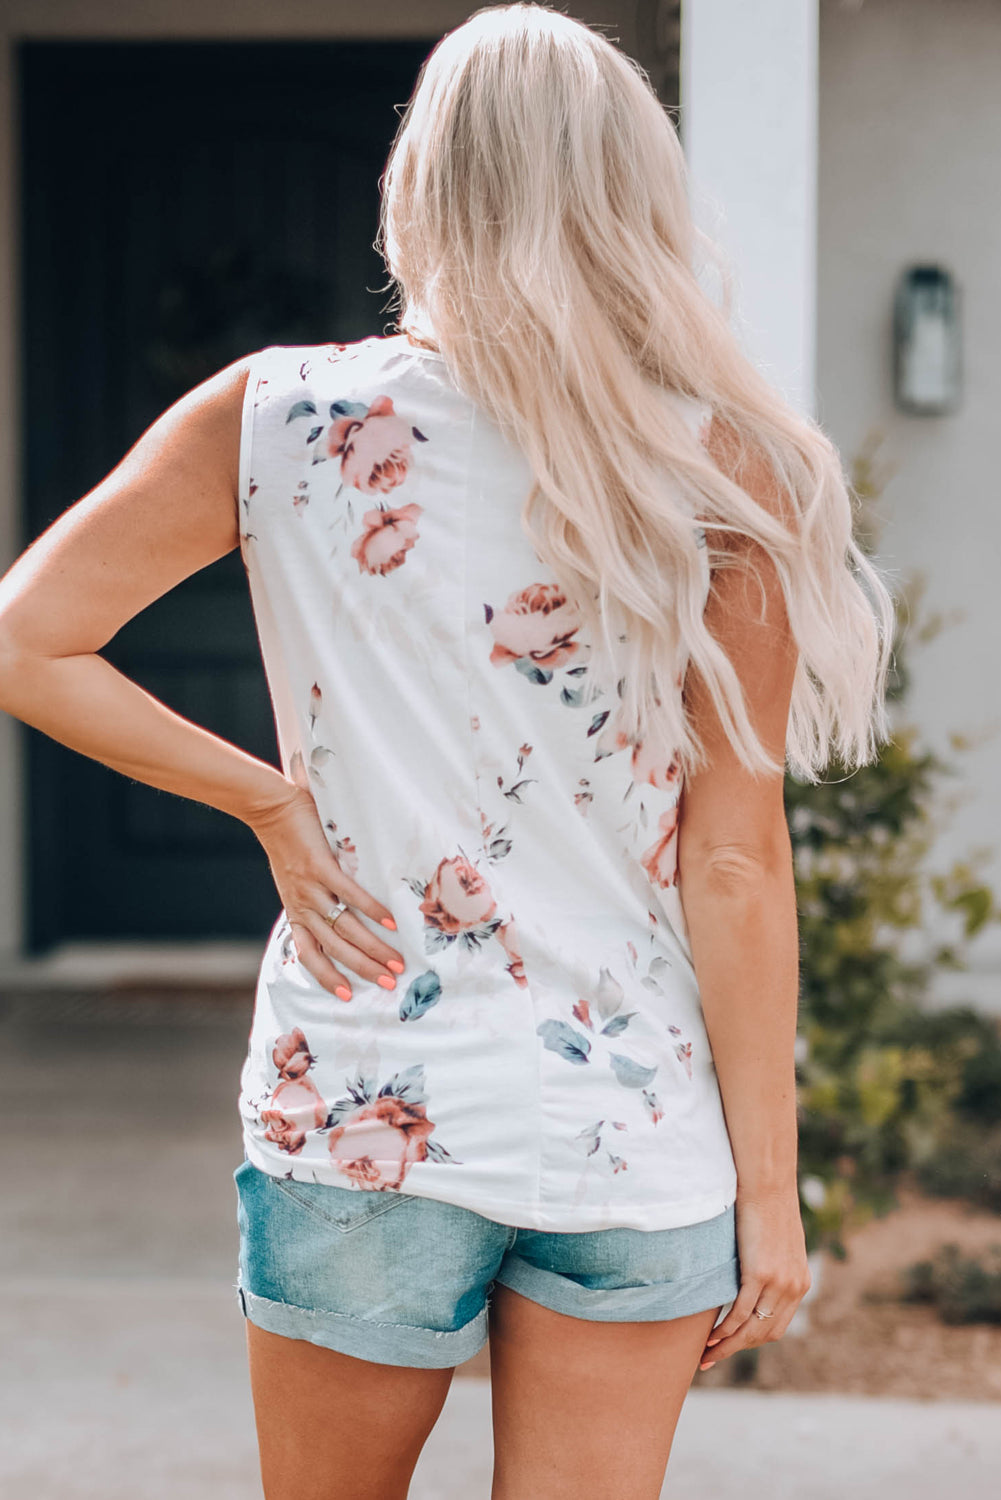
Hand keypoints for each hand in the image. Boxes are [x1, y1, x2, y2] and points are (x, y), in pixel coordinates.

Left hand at [249, 781, 403, 1000]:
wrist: (269, 808)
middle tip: (389, 983)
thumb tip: (337, 910)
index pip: (310, 954)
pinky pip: (349, 894)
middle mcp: (302, 905)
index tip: (347, 996)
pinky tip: (391, 922)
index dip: (326, 977)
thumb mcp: (293, 880)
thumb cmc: (286, 842)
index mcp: (296, 911)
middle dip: (363, 968)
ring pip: (345, 928)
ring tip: (396, 962)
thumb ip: (313, 896)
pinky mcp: (321, 865)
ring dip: (373, 948)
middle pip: (336, 947)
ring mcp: (311, 887)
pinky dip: (372, 910)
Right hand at [698, 1184, 810, 1370]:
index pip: (777, 1326)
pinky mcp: (760, 1274)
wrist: (768, 1186)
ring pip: (751, 1328)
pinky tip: (711, 1336)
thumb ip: (774, 1266)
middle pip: (764, 1334)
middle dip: (737, 1349)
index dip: (752, 1341)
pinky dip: (726, 1328)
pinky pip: (742, 1312)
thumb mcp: (779, 1244)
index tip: (731, 1347)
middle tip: (712, 1359)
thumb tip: (755, 1277)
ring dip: (728, 1345)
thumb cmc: (768, 1208)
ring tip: (707, 1354)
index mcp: (801, 1284)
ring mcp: (778, 1283)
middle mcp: (794, 1288)